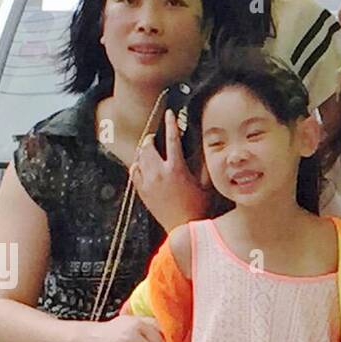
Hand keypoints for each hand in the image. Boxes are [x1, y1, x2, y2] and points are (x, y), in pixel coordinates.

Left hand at [130, 110, 205, 230]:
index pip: (172, 139)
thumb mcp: (206, 185)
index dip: (171, 123)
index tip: (169, 114)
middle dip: (151, 138)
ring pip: (139, 158)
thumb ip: (203, 166)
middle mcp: (159, 173)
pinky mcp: (142, 192)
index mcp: (177, 169)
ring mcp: (148, 183)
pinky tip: (141, 165)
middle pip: (148, 146)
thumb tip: (204, 150)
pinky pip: (134, 172)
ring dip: (143, 151)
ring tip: (148, 150)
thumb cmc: (197, 208)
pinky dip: (136, 165)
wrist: (183, 227)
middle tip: (155, 137)